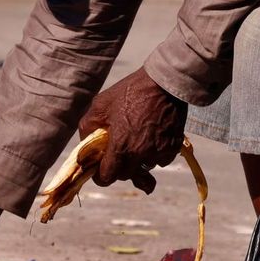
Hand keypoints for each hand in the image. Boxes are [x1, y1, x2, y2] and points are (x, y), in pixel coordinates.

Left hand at [79, 67, 186, 193]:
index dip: (100, 175)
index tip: (100, 168)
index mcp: (121, 147)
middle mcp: (141, 155)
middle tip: (118, 149)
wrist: (164, 82)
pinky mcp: (173, 148)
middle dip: (119, 167)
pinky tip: (151, 137)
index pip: (107, 178)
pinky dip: (155, 153)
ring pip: (144, 167)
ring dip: (138, 160)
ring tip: (136, 139)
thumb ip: (88, 129)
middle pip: (126, 175)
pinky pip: (161, 160)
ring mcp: (159, 152)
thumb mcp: (100, 105)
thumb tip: (86, 145)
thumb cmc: (130, 92)